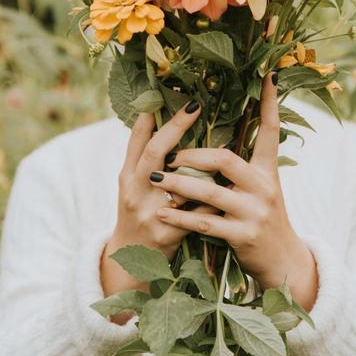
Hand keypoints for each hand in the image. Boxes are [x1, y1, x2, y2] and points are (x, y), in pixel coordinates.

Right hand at [100, 101, 216, 313]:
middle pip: (154, 153)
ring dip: (200, 166)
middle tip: (196, 105)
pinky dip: (211, 204)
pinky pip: (195, 214)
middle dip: (174, 127)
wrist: (132, 262)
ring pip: (178, 183)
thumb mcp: (135, 185)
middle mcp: (134, 191)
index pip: (137, 140)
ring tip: (221, 143)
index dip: (150, 116)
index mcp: (127, 176)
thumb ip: (147, 158)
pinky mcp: (166, 234)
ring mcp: (148, 213)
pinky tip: (229, 191)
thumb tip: (161, 117)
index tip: (166, 93)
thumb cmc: (139, 213)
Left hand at [151, 73, 318, 311]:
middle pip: (226, 159)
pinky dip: (182, 217)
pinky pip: (205, 223)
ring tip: (157, 179)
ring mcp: (255, 212)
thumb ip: (242, 166)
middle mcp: (264, 187)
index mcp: (268, 170)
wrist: (281, 262)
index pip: (271, 130)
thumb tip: (215, 140)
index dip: (271, 103)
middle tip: (170, 154)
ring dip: (179, 184)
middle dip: (193, 155)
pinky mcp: (243, 236)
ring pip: (210, 191)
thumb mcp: (261, 189)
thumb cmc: (261, 219)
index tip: (269, 74)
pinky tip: (163, 211)